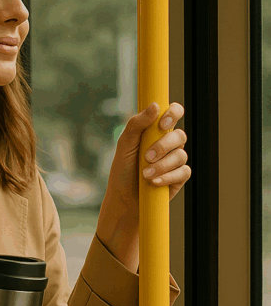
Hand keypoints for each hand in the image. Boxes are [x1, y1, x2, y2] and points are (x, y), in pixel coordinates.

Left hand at [96, 102, 191, 271]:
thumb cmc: (123, 171)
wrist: (124, 199)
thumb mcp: (124, 146)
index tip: (162, 123)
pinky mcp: (179, 177)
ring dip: (162, 165)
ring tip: (145, 175)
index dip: (173, 113)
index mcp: (156, 131)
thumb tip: (154, 106)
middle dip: (164, 146)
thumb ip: (136, 124)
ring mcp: (175, 160)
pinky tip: (154, 182)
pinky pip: (183, 172)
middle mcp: (169, 143)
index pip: (173, 112)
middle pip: (179, 135)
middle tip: (147, 157)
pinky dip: (167, 177)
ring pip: (181, 155)